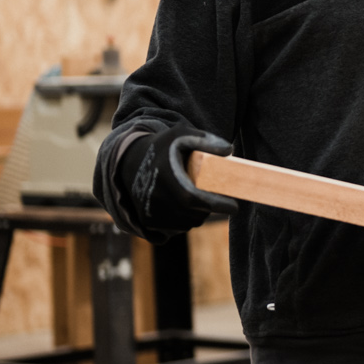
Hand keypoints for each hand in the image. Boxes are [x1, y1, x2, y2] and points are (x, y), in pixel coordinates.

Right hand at [115, 123, 236, 235]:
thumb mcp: (180, 135)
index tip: (234, 206)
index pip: (196, 200)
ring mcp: (150, 213)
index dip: (217, 205)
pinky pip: (175, 228)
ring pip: (187, 223)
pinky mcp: (148, 222)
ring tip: (198, 198)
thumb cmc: (161, 147)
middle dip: (210, 209)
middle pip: (195, 215)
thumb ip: (205, 140)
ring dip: (197, 214)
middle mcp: (156, 200)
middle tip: (217, 199)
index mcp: (166, 180)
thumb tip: (230, 151)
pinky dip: (184, 220)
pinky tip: (185, 206)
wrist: (130, 162)